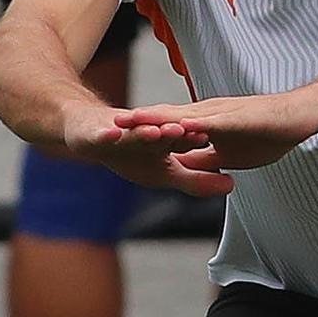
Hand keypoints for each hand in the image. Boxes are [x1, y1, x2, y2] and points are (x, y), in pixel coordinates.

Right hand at [58, 100, 231, 198]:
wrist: (87, 131)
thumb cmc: (128, 151)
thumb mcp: (163, 172)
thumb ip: (196, 180)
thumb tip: (230, 185)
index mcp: (161, 139)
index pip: (181, 139)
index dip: (194, 138)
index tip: (209, 136)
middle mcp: (142, 133)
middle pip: (160, 132)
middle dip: (172, 133)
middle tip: (186, 132)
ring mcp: (118, 133)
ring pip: (134, 133)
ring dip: (145, 133)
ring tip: (155, 134)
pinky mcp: (95, 133)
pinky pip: (102, 136)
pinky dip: (108, 135)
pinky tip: (112, 135)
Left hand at [115, 88, 317, 173]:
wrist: (300, 117)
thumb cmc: (269, 134)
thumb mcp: (230, 154)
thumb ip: (205, 159)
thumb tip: (183, 168)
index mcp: (205, 122)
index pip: (167, 126)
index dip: (143, 131)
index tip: (117, 136)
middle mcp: (208, 113)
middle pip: (166, 117)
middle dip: (137, 121)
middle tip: (106, 126)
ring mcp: (221, 113)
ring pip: (181, 116)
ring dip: (155, 119)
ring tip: (127, 122)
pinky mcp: (237, 118)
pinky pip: (209, 122)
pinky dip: (189, 126)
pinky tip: (173, 128)